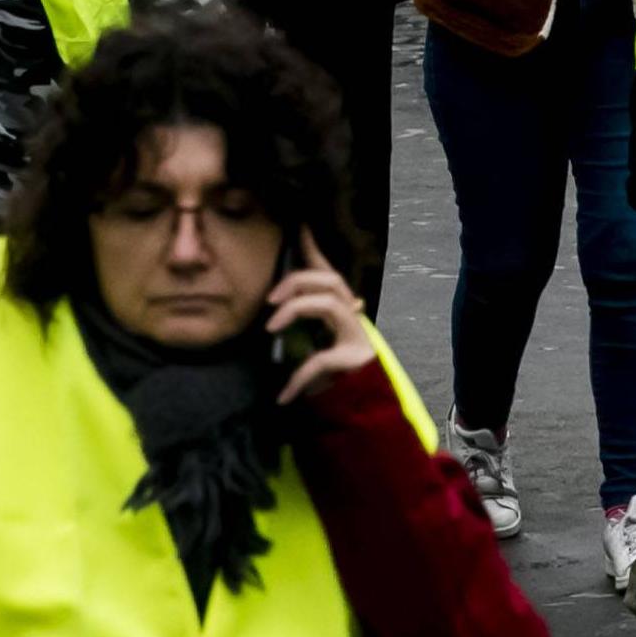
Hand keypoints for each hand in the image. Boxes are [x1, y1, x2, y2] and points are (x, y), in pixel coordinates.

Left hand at [267, 238, 378, 404]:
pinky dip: (298, 377)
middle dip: (298, 281)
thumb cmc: (336, 377)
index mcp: (342, 312)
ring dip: (295, 309)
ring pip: (329, 303)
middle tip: (270, 299)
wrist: (365, 410)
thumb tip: (277, 305)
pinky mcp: (354, 361)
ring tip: (271, 328)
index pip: (328, 274)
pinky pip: (320, 359)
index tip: (299, 226)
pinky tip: (284, 396)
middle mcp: (353, 319)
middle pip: (331, 281)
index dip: (314, 249)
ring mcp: (357, 338)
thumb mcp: (315, 346)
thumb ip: (305, 327)